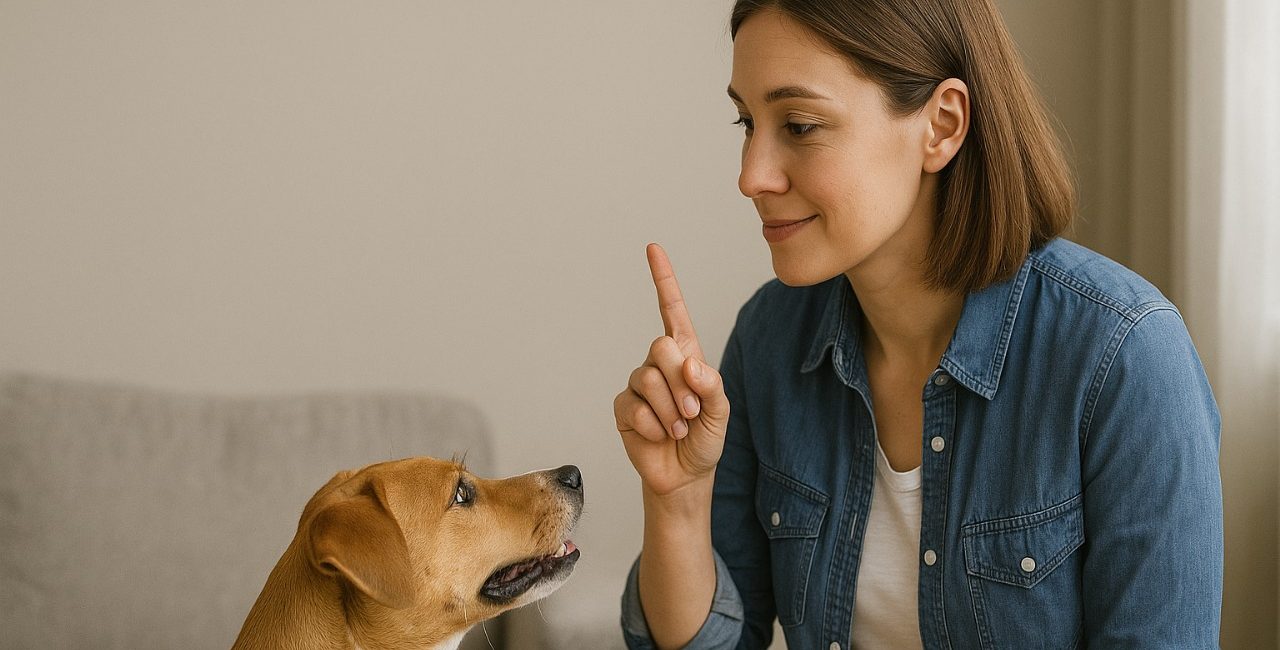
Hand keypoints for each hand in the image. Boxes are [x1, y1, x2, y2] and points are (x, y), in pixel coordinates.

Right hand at [614, 244, 730, 497]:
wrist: (685, 475)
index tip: (653, 248)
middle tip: (692, 413)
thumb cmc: (705, 439)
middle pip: (661, 347)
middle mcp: (659, 364)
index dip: (663, 280)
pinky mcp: (624, 407)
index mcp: (686, 355)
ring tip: (679, 430)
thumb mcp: (721, 411)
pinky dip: (654, 426)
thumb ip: (711, 385)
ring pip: (648, 379)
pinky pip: (635, 406)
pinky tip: (660, 437)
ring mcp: (639, 384)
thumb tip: (688, 363)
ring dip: (670, 412)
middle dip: (681, 384)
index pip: (672, 310)